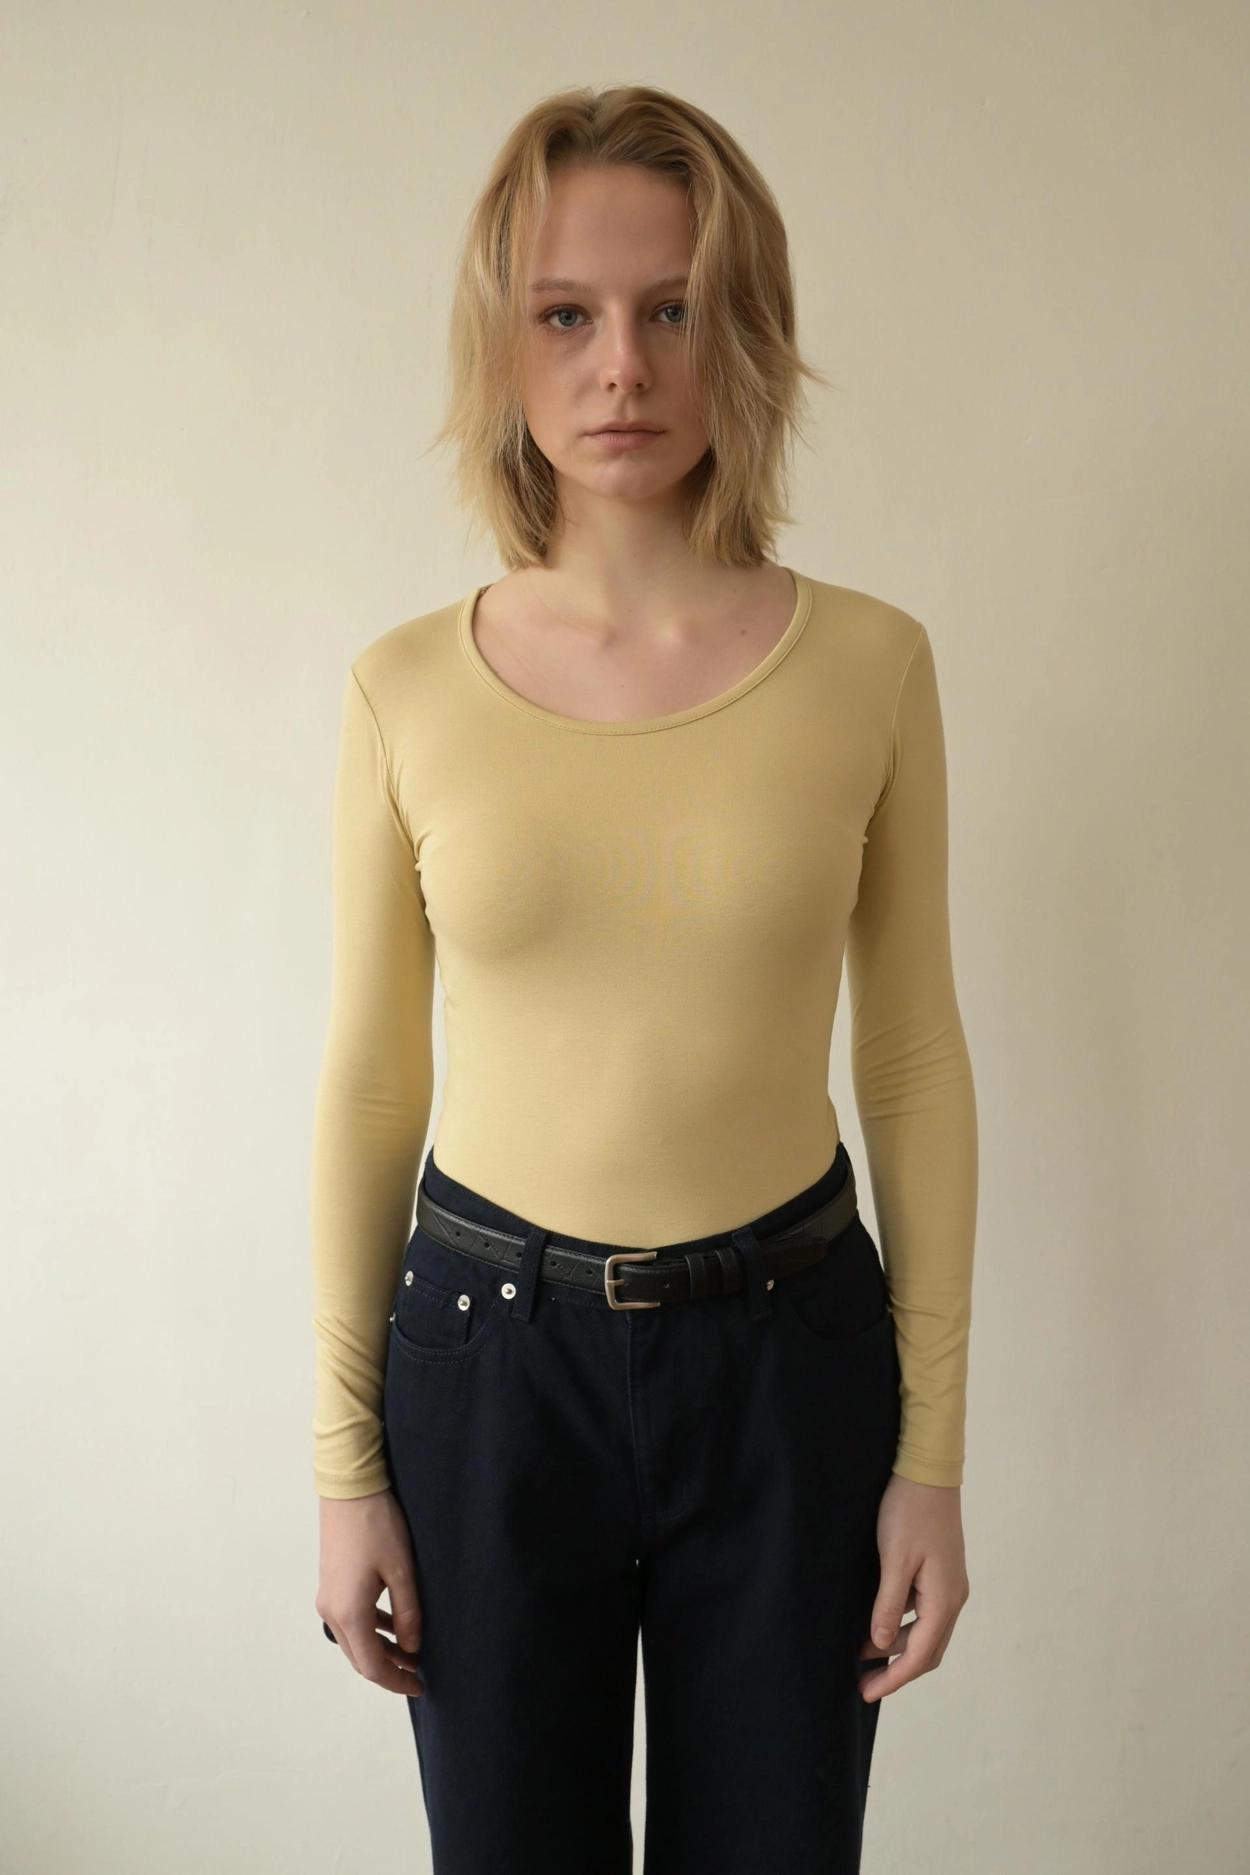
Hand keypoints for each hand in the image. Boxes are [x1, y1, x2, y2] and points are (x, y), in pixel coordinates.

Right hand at [316, 1489, 424, 1695]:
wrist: (349, 1489)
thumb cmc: (377, 1525)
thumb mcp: (402, 1570)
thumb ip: (408, 1613)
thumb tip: (412, 1646)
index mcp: (349, 1612)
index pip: (371, 1666)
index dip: (396, 1681)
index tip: (420, 1685)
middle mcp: (331, 1611)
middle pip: (360, 1658)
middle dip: (389, 1669)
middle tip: (419, 1671)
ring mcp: (328, 1598)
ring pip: (354, 1640)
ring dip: (380, 1649)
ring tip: (412, 1649)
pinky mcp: (331, 1585)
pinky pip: (350, 1620)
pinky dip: (371, 1629)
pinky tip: (393, 1623)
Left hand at [857, 1473, 968, 1702]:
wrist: (928, 1471)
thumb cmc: (909, 1511)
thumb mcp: (894, 1558)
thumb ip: (888, 1603)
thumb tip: (880, 1644)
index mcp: (944, 1598)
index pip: (920, 1655)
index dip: (894, 1678)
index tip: (868, 1693)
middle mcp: (953, 1597)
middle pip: (928, 1650)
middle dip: (897, 1670)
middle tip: (865, 1683)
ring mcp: (949, 1584)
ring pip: (926, 1631)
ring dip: (897, 1646)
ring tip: (863, 1651)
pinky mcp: (941, 1572)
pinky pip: (924, 1612)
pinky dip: (902, 1624)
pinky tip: (878, 1622)